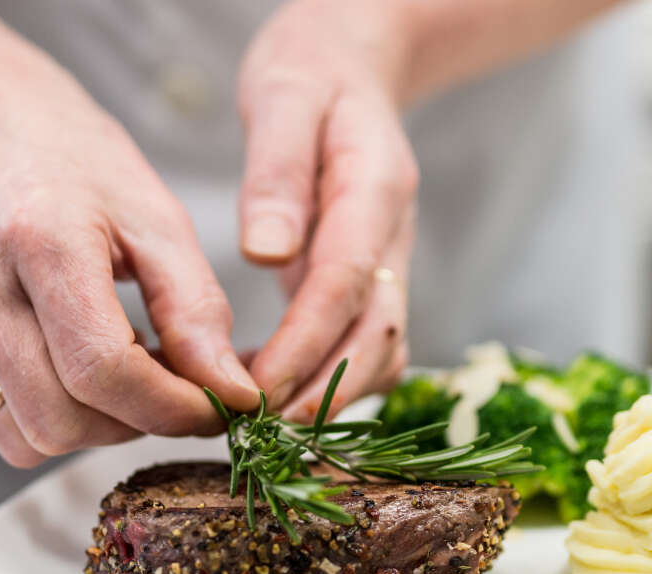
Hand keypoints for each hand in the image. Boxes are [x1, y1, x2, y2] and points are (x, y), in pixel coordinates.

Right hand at [0, 62, 259, 465]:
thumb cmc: (87, 174)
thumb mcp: (162, 223)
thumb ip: (199, 313)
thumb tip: (233, 394)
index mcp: (38, 239)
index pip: (101, 369)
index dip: (168, 408)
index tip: (215, 408)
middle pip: (60, 419)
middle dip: (132, 425)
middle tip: (172, 391)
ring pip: (27, 438)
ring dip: (93, 428)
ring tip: (124, 373)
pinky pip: (0, 424)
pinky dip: (53, 414)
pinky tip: (77, 363)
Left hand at [238, 1, 419, 420]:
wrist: (353, 63)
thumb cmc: (310, 74)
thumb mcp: (283, 97)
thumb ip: (277, 172)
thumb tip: (264, 251)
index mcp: (376, 191)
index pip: (347, 285)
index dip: (306, 347)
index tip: (258, 391)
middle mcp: (394, 239)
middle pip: (378, 338)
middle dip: (324, 392)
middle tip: (258, 432)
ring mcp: (388, 266)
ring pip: (380, 354)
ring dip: (331, 398)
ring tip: (260, 426)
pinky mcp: (369, 285)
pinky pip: (360, 348)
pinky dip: (326, 383)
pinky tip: (268, 395)